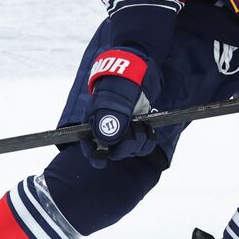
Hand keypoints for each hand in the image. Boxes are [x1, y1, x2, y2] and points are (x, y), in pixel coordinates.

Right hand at [79, 47, 158, 168]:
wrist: (135, 79)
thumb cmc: (118, 87)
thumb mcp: (113, 100)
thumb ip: (110, 120)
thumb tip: (106, 140)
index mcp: (94, 127)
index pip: (90, 149)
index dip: (95, 157)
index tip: (101, 159)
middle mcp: (107, 135)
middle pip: (115, 154)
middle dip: (126, 144)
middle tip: (131, 129)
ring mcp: (123, 136)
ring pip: (131, 152)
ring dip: (139, 140)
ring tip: (140, 124)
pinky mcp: (137, 135)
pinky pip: (144, 148)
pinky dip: (148, 139)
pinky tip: (147, 128)